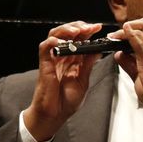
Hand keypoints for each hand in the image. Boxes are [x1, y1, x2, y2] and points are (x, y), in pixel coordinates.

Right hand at [23, 21, 103, 141]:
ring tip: (76, 31)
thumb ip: (88, 64)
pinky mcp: (45, 65)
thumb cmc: (66, 101)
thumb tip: (97, 50)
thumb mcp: (83, 80)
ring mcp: (52, 59)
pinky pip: (44, 49)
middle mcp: (62, 56)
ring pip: (54, 36)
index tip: (98, 27)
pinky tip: (58, 41)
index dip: (87, 31)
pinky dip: (50, 42)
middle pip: (66, 33)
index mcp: (73, 59)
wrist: (54, 115)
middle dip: (78, 26)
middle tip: (89, 27)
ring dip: (65, 30)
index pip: (79, 39)